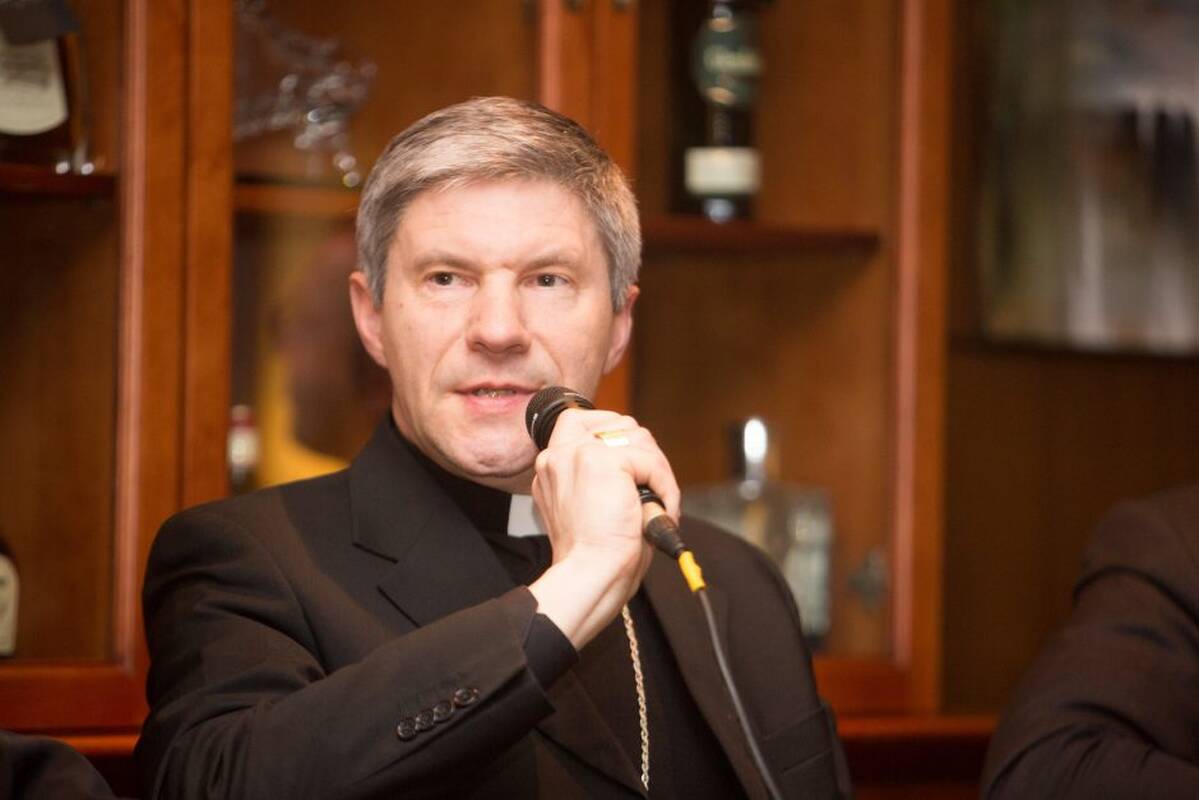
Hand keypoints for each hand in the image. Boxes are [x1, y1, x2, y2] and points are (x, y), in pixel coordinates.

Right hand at [527, 409, 679, 649]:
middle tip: (654, 489)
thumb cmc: (593, 557)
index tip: (634, 461)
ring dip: (659, 471)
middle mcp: (558, 456)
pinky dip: (666, 485)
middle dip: (645, 454)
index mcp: (551, 468)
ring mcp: (578, 454)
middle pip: (617, 424)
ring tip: (659, 504)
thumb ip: (599, 477)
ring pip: (638, 438)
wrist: (591, 575)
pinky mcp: (602, 461)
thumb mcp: (590, 507)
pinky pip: (650, 460)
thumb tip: (637, 462)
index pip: (580, 422)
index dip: (614, 433)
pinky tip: (661, 508)